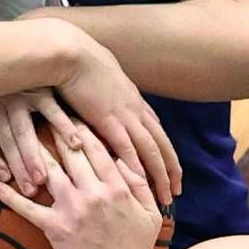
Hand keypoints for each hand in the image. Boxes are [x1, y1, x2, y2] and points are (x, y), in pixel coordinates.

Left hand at [0, 90, 81, 196]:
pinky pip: (52, 111)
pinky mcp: (40, 89)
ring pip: (24, 130)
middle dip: (16, 167)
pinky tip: (75, 144)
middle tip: (30, 189)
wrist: (11, 51)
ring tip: (43, 178)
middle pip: (5, 140)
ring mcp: (19, 95)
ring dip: (34, 156)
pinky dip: (63, 127)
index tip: (3, 179)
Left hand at [0, 124, 159, 248]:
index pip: (97, 147)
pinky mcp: (55, 228)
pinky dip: (11, 196)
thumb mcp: (150, 213)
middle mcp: (94, 193)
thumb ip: (140, 184)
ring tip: (19, 134)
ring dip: (34, 152)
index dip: (82, 127)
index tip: (72, 112)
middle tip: (43, 111)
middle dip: (56, 129)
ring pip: (49, 171)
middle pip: (71, 152)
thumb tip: (125, 159)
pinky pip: (29, 208)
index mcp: (117, 186)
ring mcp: (73, 209)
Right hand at [57, 34, 180, 204]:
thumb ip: (105, 90)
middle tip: (176, 190)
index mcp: (132, 98)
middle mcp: (135, 108)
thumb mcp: (99, 75)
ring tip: (167, 197)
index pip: (155, 128)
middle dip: (170, 168)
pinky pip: (129, 150)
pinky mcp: (110, 121)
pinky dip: (138, 169)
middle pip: (161, 142)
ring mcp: (125, 114)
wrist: (71, 52)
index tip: (168, 166)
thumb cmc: (78, 60)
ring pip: (152, 151)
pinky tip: (142, 186)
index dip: (163, 149)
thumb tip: (103, 96)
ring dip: (161, 175)